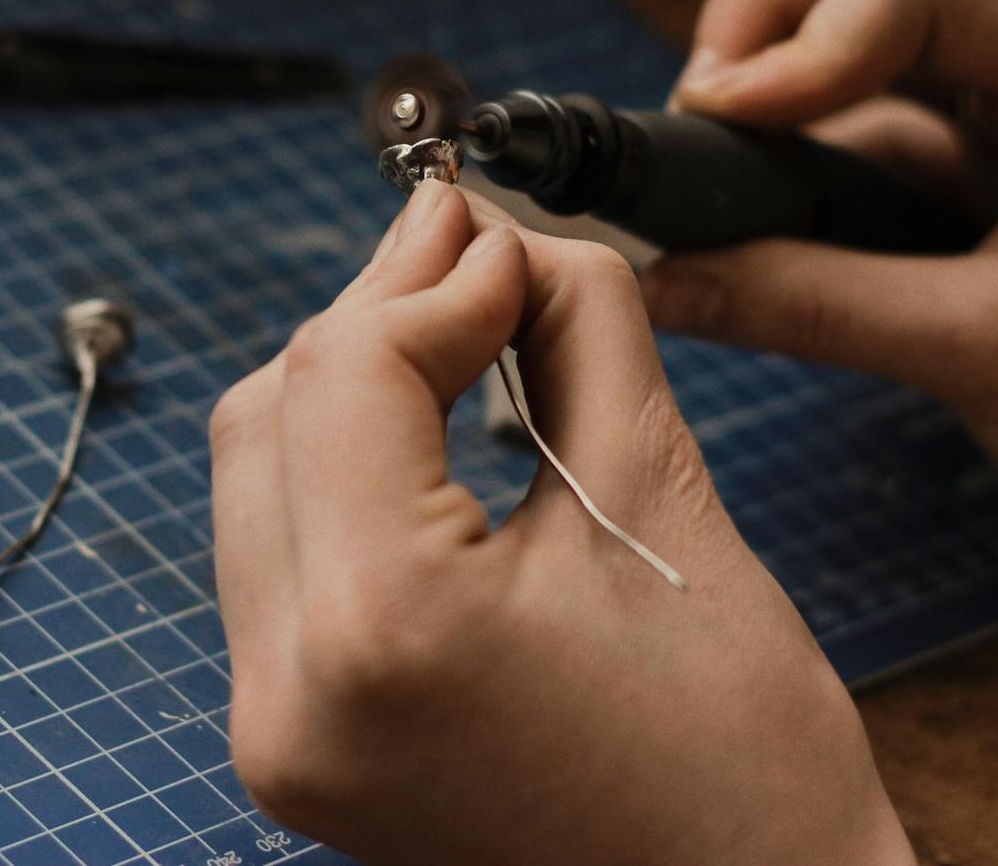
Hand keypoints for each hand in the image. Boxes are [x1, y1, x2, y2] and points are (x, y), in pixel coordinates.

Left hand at [211, 180, 912, 864]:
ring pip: (258, 471)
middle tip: (477, 254)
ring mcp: (273, 730)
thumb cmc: (739, 757)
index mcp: (380, 628)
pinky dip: (341, 465)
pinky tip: (424, 422)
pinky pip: (276, 550)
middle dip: (379, 313)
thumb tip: (509, 243)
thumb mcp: (666, 501)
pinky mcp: (290, 742)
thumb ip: (577, 330)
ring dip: (351, 382)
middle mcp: (287, 691)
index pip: (348, 366)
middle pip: (275, 408)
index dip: (432, 276)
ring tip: (459, 328)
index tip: (510, 239)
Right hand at [647, 0, 997, 630]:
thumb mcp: (979, 352)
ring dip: (761, 94)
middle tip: (698, 123)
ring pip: (838, 46)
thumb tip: (663, 276)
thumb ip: (813, 303)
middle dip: (762, 29)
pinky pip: (836, 137)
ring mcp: (986, 119)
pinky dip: (774, 164)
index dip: (798, 33)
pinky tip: (741, 222)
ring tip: (703, 177)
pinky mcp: (947, 183)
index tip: (720, 119)